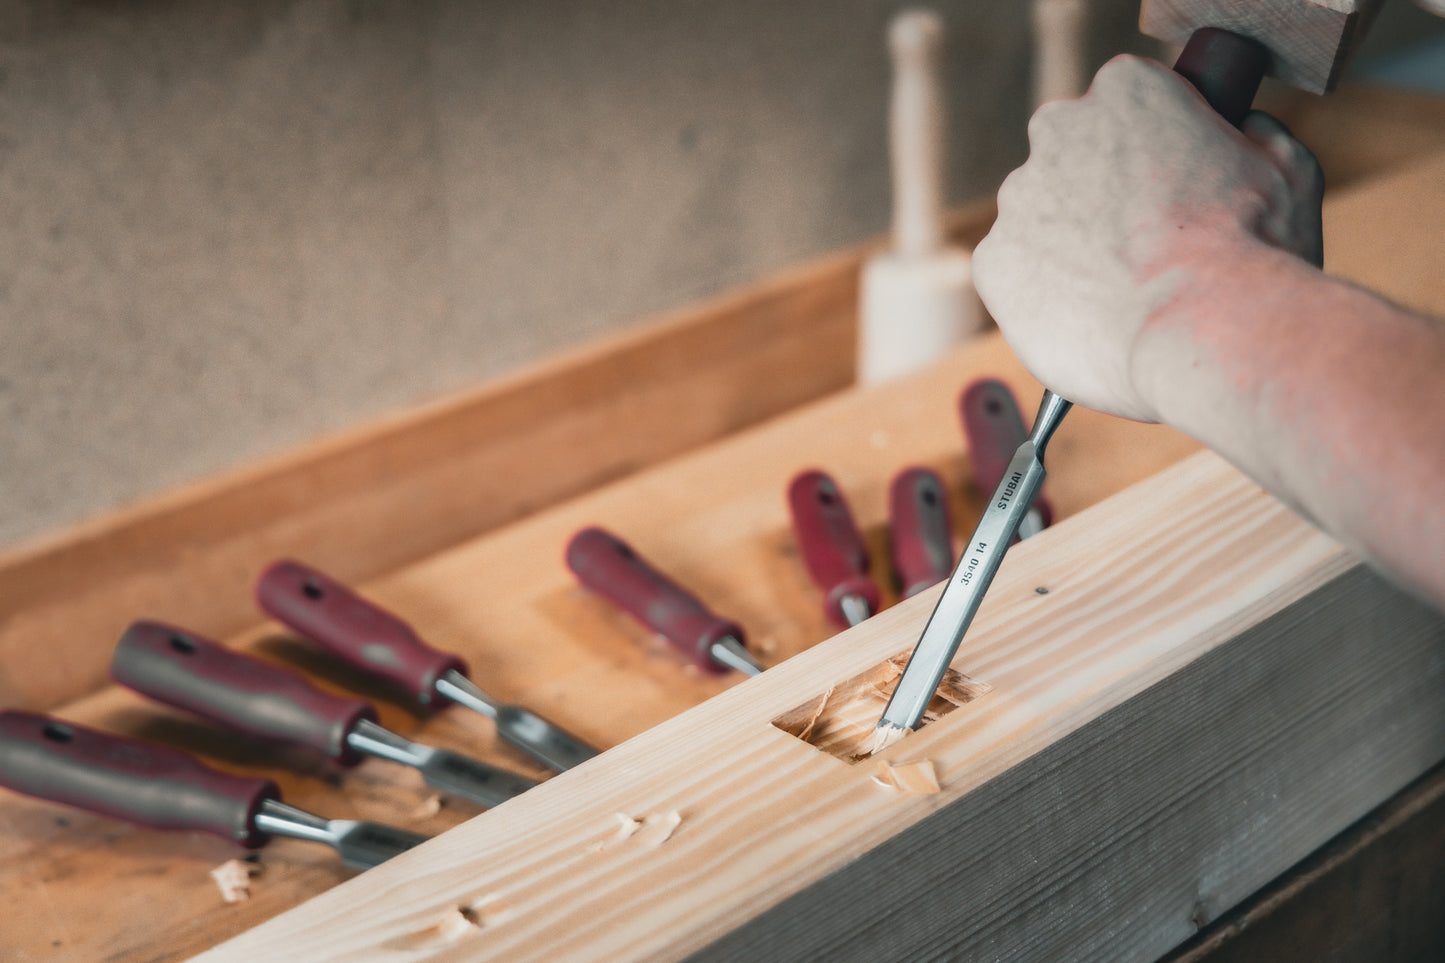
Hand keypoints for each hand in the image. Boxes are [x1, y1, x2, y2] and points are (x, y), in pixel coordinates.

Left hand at [972, 55, 1324, 420]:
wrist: (1205, 329)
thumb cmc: (1254, 248)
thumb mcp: (1285, 164)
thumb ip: (1251, 133)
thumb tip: (1241, 129)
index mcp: (1126, 89)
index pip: (1124, 107)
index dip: (1150, 152)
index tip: (1166, 190)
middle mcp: (1059, 131)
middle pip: (1072, 159)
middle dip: (1100, 198)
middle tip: (1143, 247)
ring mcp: (1018, 199)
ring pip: (1039, 222)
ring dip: (1069, 249)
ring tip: (1123, 294)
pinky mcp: (991, 264)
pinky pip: (1013, 278)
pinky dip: (1041, 298)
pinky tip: (1088, 319)